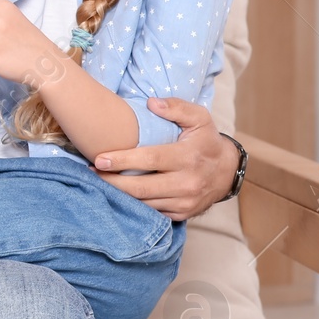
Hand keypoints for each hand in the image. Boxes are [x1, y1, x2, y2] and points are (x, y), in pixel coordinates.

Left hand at [93, 97, 236, 220]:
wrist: (227, 172)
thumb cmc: (206, 141)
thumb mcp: (200, 118)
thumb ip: (177, 108)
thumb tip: (152, 103)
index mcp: (189, 157)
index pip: (150, 160)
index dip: (123, 160)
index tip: (99, 158)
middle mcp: (187, 183)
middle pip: (141, 187)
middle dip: (112, 181)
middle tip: (90, 172)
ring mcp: (185, 202)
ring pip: (143, 203)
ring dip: (118, 195)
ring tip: (98, 182)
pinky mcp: (181, 214)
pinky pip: (151, 212)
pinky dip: (132, 205)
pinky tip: (117, 195)